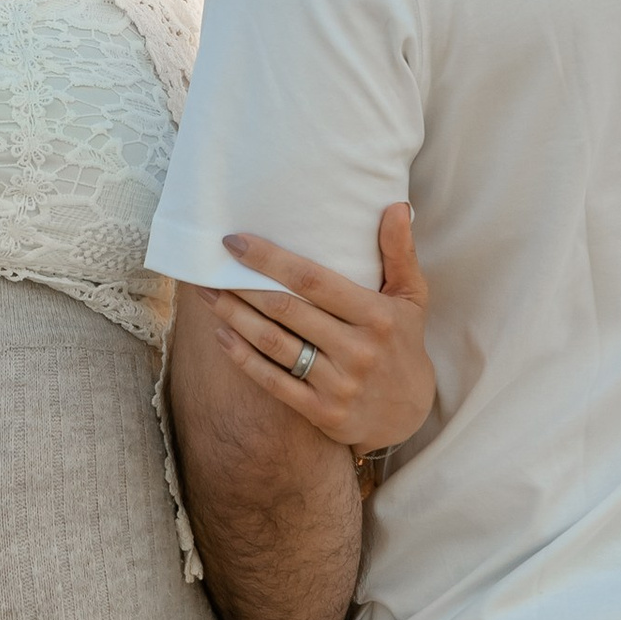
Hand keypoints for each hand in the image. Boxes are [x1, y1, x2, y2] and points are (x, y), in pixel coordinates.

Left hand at [207, 204, 433, 455]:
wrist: (410, 415)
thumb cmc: (403, 343)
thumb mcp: (412, 298)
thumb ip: (400, 252)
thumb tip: (395, 205)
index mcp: (377, 315)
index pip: (313, 281)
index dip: (270, 260)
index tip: (235, 242)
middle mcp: (358, 349)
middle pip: (285, 310)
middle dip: (242, 287)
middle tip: (210, 268)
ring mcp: (339, 384)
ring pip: (273, 344)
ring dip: (234, 317)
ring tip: (208, 295)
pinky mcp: (322, 412)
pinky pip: (273, 382)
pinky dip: (243, 357)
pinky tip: (221, 335)